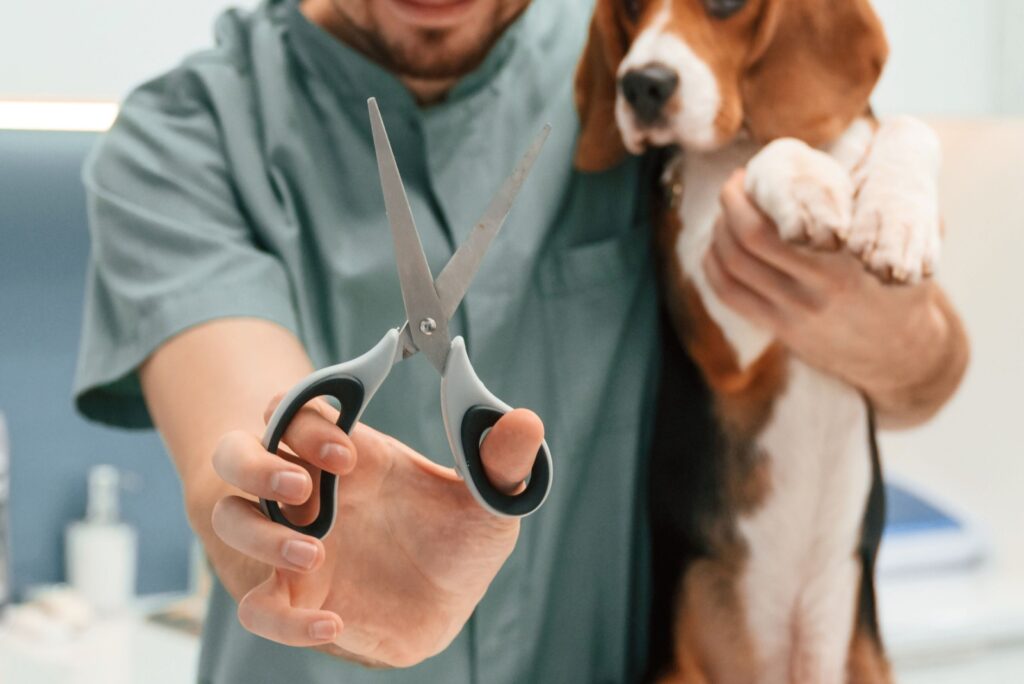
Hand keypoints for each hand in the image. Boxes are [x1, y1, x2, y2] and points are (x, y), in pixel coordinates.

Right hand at [209, 397, 543, 666]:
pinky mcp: (292, 599)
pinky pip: (257, 607)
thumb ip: (501, 463)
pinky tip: (330, 623)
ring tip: (311, 552)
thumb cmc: (456, 539)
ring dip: (258, 533)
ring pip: (232, 520)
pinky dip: (283, 617)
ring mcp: (291, 544)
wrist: (443, 605)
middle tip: (303, 486)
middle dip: (258, 462)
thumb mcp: (487, 501)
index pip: (296, 411)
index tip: (348, 454)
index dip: (306, 422)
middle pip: (238, 453)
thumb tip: (526, 421)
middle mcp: (309, 492)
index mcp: (349, 455)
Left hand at [703, 169, 965, 425]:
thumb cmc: (903, 286)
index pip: (783, 222)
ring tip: (725, 212)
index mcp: (847, 261)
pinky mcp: (780, 329)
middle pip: (748, 238)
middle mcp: (817, 287)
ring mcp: (794, 312)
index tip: (752, 172)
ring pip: (732, 265)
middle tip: (734, 184)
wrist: (902, 353)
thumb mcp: (910, 243)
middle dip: (730, 203)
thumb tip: (884, 145)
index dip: (753, 193)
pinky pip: (730, 294)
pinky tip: (718, 246)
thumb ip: (892, 202)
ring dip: (719, 231)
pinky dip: (713, 265)